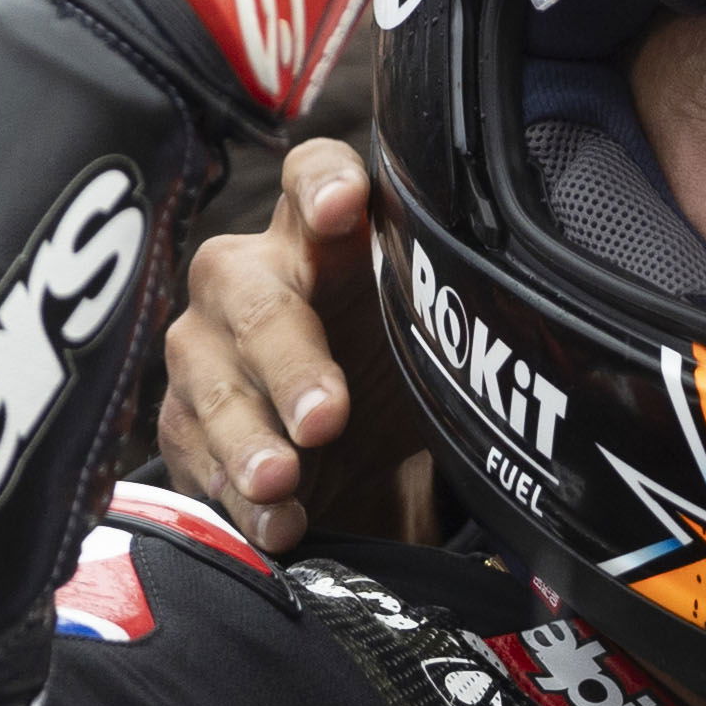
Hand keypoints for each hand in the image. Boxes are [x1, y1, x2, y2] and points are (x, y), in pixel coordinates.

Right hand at [159, 135, 431, 555]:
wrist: (344, 467)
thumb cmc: (386, 379)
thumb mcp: (425, 354)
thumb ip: (449, 334)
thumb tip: (524, 366)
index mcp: (320, 242)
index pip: (310, 180)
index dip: (322, 184)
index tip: (344, 205)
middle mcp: (250, 279)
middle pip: (254, 296)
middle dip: (289, 360)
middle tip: (325, 419)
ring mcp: (203, 348)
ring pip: (211, 380)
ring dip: (250, 437)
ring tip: (283, 482)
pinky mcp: (181, 421)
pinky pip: (199, 455)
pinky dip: (239, 498)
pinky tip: (277, 525)